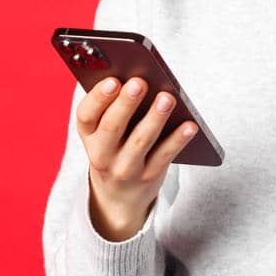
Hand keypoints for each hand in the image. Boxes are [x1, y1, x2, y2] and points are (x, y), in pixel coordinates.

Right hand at [76, 75, 197, 241]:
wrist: (118, 197)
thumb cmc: (115, 148)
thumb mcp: (103, 133)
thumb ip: (114, 108)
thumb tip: (138, 78)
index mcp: (88, 135)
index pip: (85, 116)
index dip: (98, 97)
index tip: (113, 80)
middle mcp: (102, 154)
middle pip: (112, 127)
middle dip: (126, 104)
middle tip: (140, 82)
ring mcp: (125, 168)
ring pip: (140, 141)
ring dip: (154, 118)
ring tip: (167, 97)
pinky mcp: (149, 177)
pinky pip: (164, 156)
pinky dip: (178, 140)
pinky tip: (190, 125)